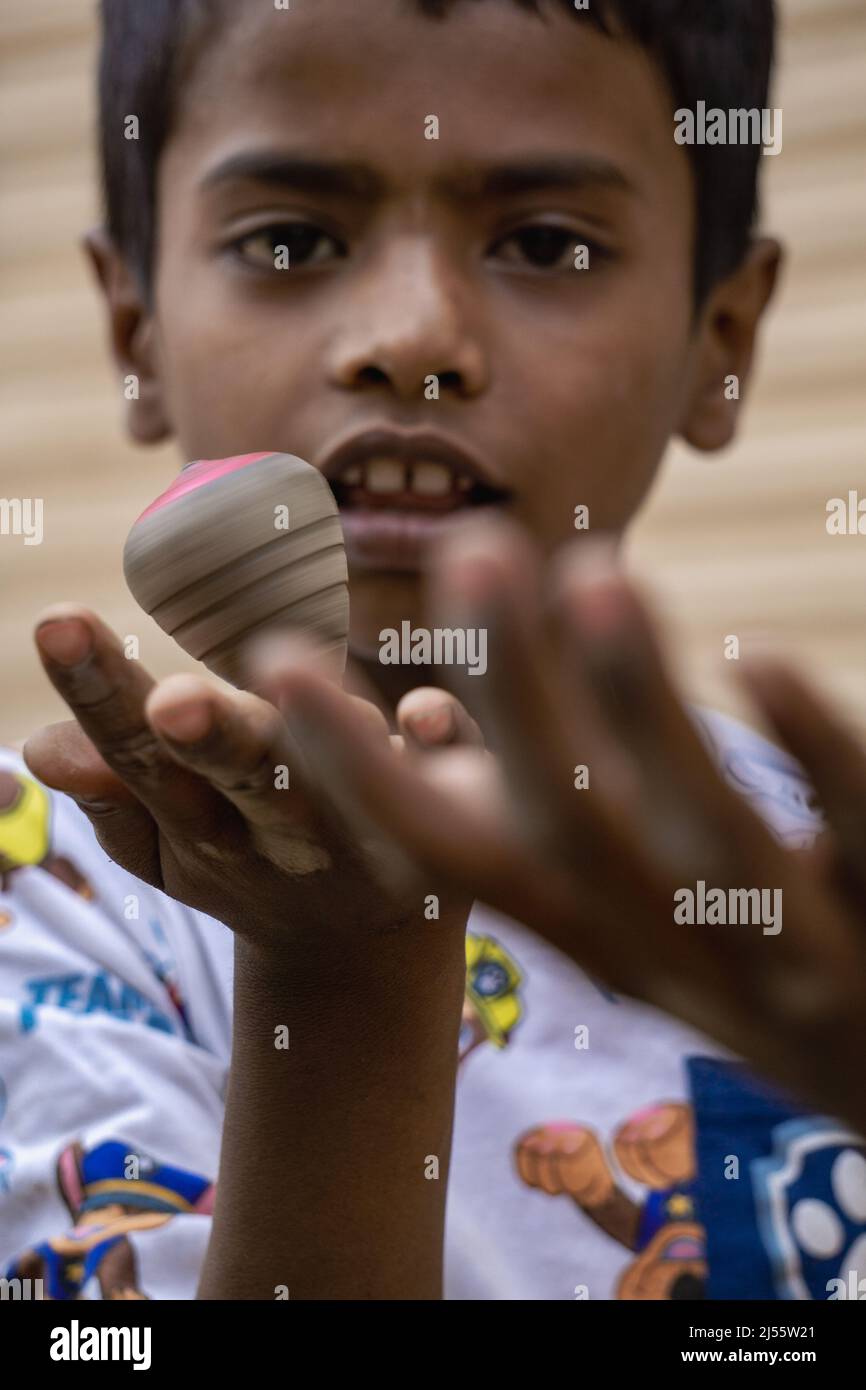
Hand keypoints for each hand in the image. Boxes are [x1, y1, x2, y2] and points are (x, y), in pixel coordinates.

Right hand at [22, 606, 476, 957]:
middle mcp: (286, 833)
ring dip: (318, 736)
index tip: (58, 623)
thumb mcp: (172, 845)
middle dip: (210, 738)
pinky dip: (441, 745)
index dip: (104, 696)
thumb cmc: (250, 859)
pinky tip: (427, 712)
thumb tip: (41, 749)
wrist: (371, 950)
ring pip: (342, 781)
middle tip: (173, 701)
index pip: (144, 756)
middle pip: (244, 776)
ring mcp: (374, 827)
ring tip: (284, 675)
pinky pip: (455, 772)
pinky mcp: (450, 812)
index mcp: (206, 829)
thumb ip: (114, 796)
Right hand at [285, 519, 865, 1133]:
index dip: (356, 771)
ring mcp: (784, 957)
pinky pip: (855, 837)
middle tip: (471, 548)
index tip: (276, 664)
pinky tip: (764, 663)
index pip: (449, 855)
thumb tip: (451, 694)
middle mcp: (668, 953)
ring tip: (596, 572)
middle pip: (565, 833)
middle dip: (511, 697)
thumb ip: (543, 806)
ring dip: (634, 705)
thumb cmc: (735, 947)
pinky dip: (814, 754)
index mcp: (588, 931)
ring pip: (698, 832)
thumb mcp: (622, 895)